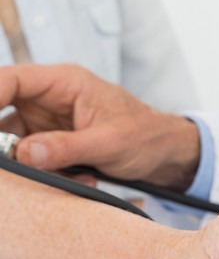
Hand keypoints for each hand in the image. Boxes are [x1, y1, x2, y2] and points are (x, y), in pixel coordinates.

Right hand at [0, 63, 199, 189]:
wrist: (162, 151)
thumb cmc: (144, 135)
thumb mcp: (109, 142)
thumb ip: (67, 148)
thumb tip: (24, 153)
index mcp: (65, 82)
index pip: (12, 79)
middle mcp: (50, 98)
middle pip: (2, 110)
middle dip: (3, 142)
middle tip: (13, 162)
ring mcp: (47, 121)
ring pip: (11, 140)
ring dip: (27, 164)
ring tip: (68, 175)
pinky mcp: (50, 142)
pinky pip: (29, 158)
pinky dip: (42, 173)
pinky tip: (77, 179)